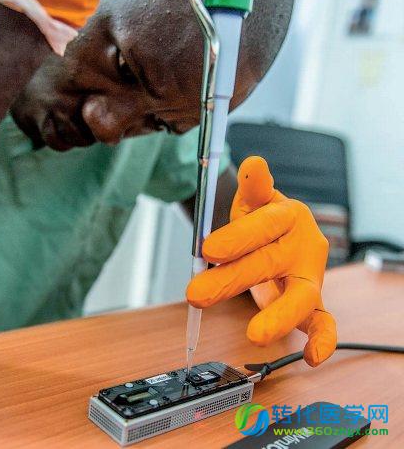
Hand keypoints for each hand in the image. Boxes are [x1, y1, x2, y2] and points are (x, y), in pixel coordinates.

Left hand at [186, 156, 336, 366]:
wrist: (278, 239)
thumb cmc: (261, 222)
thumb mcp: (254, 201)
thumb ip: (253, 187)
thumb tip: (253, 164)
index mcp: (287, 215)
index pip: (263, 225)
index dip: (238, 237)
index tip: (209, 250)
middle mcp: (303, 244)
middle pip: (269, 262)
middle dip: (231, 279)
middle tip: (197, 293)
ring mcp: (310, 274)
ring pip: (301, 296)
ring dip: (279, 316)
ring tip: (256, 335)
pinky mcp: (312, 300)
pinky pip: (323, 321)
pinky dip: (323, 340)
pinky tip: (312, 357)